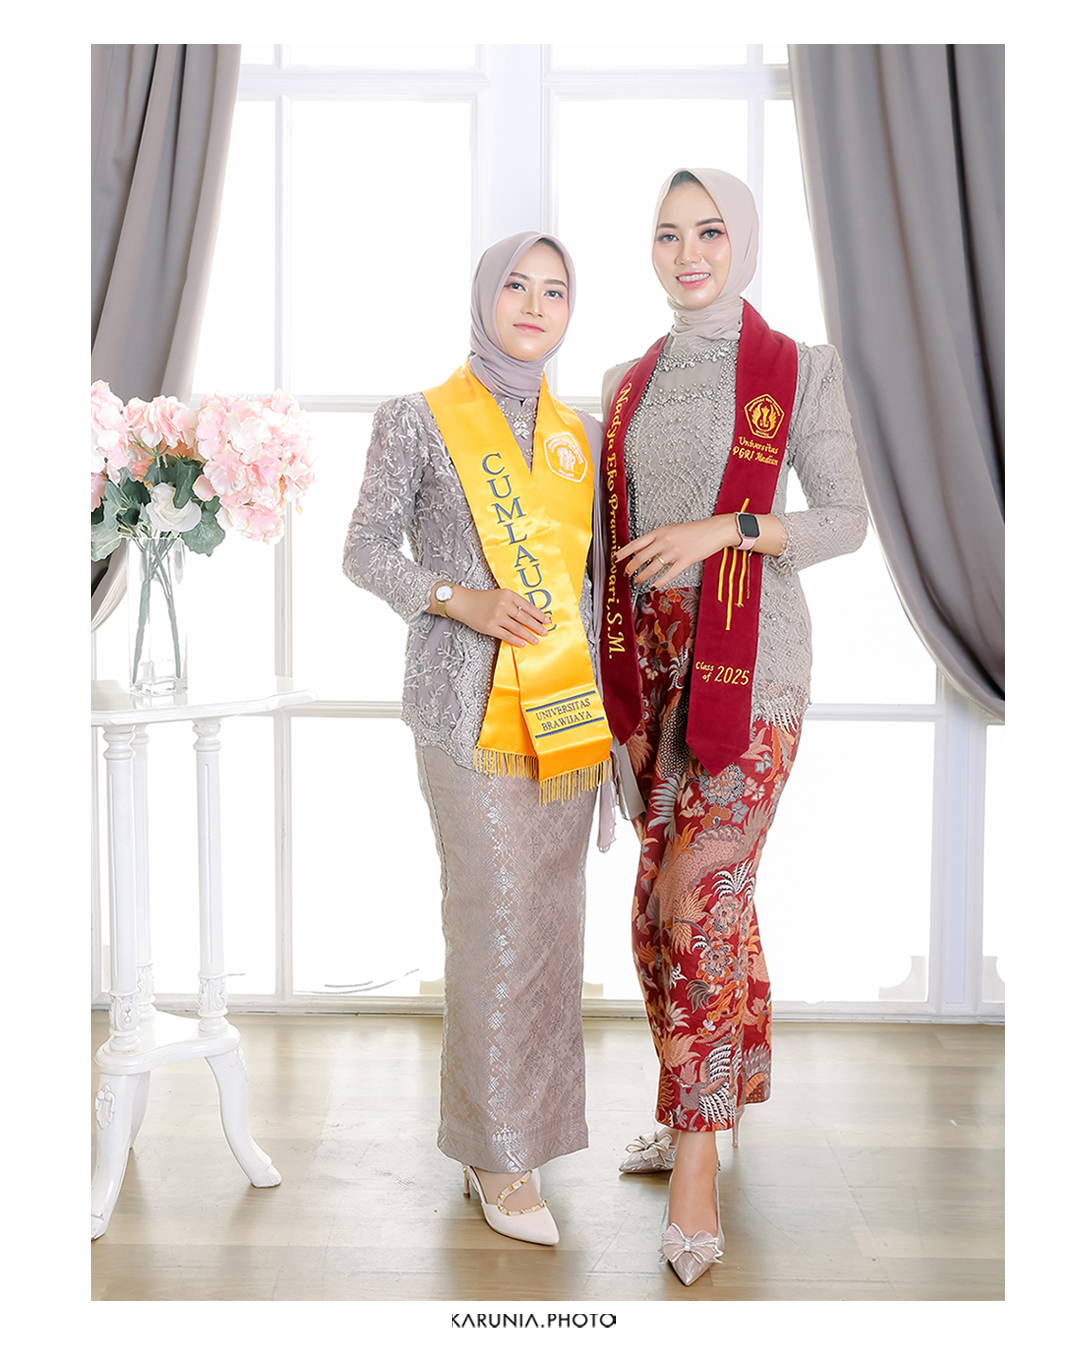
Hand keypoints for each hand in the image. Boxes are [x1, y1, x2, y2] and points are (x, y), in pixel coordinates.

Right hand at [443, 586, 551, 645]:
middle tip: (545, 632)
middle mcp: (504, 605)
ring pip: (518, 628)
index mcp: (508, 595)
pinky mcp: (490, 627)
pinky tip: (523, 643)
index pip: (528, 606)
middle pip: (525, 618)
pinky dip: (517, 640)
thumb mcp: (500, 594)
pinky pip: (507, 635)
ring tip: (536, 640)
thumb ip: (513, 602)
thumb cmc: (482, 599)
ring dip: (529, 635)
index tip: (547, 620)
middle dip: (537, 626)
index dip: (539, 614)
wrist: (464, 603)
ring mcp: (497, 617)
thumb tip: (530, 615)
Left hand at [616, 516, 739, 586]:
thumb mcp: (672, 530)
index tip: (615, 558)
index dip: (623, 552)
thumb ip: (658, 539)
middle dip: (630, 567)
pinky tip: (654, 586)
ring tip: (637, 581)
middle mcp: (664, 541)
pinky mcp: (685, 560)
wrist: (714, 529)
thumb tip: (643, 550)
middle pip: (640, 557)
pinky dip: (658, 582)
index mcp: (660, 532)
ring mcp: (674, 551)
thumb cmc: (694, 530)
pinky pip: (668, 574)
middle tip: (626, 573)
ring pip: (652, 567)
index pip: (636, 543)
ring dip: (642, 576)